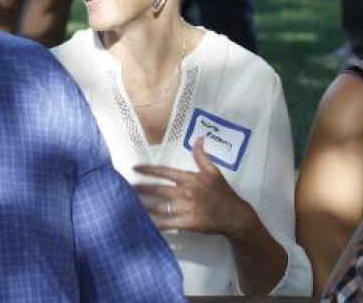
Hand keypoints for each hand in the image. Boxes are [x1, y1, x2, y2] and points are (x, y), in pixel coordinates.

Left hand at [134, 138, 255, 238]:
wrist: (235, 216)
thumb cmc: (223, 193)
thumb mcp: (213, 172)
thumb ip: (201, 156)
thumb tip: (199, 138)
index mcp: (190, 178)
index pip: (164, 171)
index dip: (148, 169)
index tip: (135, 168)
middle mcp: (186, 192)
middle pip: (157, 189)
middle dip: (140, 188)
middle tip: (127, 188)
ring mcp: (187, 208)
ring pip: (159, 207)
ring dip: (144, 206)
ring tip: (131, 205)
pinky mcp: (189, 223)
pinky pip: (167, 223)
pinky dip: (155, 224)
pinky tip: (145, 223)